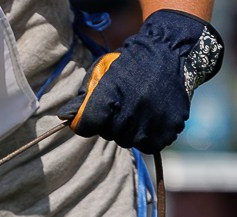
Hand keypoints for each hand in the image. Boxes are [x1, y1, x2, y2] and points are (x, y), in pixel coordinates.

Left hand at [70, 10, 225, 153]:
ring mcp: (149, 125)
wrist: (171, 53)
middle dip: (112, 122)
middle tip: (125, 102)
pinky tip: (153, 115)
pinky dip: (150, 134)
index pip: (86, 126)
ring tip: (140, 107)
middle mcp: (128, 116)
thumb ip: (83, 98)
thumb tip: (65, 118)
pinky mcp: (167, 131)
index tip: (96, 111)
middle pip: (109, 134)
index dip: (88, 120)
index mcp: (108, 100)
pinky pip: (150, 144)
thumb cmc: (131, 63)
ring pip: (130, 141)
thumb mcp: (101, 73)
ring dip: (131, 129)